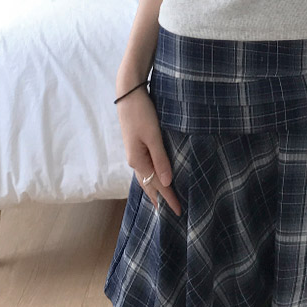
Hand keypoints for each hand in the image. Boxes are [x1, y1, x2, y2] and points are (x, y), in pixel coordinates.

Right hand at [117, 80, 179, 212]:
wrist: (127, 92)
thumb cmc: (141, 112)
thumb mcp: (153, 135)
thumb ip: (160, 159)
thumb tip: (167, 183)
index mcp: (138, 161)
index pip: (157, 185)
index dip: (169, 198)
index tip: (179, 212)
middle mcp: (134, 160)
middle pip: (148, 185)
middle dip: (160, 199)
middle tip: (170, 213)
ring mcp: (134, 153)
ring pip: (145, 178)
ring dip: (154, 190)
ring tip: (162, 201)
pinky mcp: (136, 145)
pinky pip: (145, 169)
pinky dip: (151, 178)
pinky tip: (155, 178)